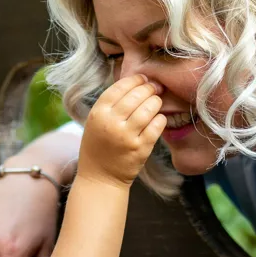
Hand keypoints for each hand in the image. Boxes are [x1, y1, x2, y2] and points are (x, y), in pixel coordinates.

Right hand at [77, 74, 165, 188]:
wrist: (100, 178)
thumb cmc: (99, 146)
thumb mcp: (96, 121)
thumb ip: (111, 104)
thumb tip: (137, 83)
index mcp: (98, 113)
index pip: (120, 87)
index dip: (135, 79)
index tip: (143, 78)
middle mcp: (111, 123)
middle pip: (137, 95)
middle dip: (149, 88)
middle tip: (155, 88)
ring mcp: (127, 136)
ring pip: (149, 108)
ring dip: (156, 102)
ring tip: (156, 103)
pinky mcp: (140, 148)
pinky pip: (157, 126)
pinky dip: (160, 119)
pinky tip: (158, 119)